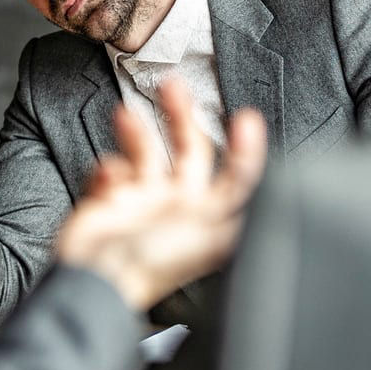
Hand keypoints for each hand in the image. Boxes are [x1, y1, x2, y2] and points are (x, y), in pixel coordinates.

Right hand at [56, 79, 267, 310]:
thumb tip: (275, 190)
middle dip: (181, 114)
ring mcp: (142, 201)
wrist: (96, 281)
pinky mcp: (108, 202)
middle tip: (173, 87)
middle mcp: (177, 204)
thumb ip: (239, 207)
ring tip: (124, 116)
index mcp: (207, 215)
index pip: (235, 176)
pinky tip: (107, 179)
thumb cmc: (152, 268)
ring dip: (135, 131)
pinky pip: (109, 172)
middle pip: (187, 148)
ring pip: (144, 151)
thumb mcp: (211, 238)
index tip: (247, 119)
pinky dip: (106, 171)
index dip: (245, 148)